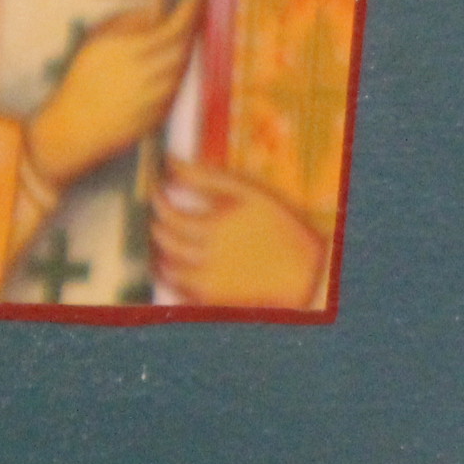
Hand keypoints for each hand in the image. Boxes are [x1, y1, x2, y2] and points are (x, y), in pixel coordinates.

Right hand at [26, 0, 197, 187]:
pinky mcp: (162, 115)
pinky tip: (169, 58)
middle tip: (194, 4)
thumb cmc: (81, 78)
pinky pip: (176, 85)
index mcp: (134, 52)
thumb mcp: (97, 40)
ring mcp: (160, 99)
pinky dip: (176, 68)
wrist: (75, 128)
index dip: (193, 2)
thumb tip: (159, 9)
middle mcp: (152, 76)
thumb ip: (130, 21)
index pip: (177, 23)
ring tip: (180, 29)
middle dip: (192, 22)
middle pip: (186, 43)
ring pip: (183, 65)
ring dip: (185, 45)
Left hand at [153, 162, 329, 308]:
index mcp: (214, 227)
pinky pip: (177, 291)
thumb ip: (207, 176)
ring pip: (165, 267)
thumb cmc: (280, 227)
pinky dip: (170, 276)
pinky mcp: (212, 302)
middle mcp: (207, 257)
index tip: (160, 190)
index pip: (166, 212)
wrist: (306, 274)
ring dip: (159, 251)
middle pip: (163, 239)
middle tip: (161, 214)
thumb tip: (170, 161)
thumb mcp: (250, 193)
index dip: (158, 198)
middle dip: (157, 223)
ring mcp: (208, 282)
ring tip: (167, 240)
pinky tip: (177, 265)